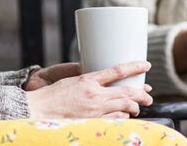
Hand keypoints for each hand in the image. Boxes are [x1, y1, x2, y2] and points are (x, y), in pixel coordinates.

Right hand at [25, 61, 153, 118]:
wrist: (38, 110)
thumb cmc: (52, 96)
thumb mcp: (71, 81)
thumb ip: (89, 81)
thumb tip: (104, 81)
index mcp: (88, 79)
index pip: (117, 70)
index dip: (135, 67)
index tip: (146, 65)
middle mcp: (94, 94)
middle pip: (126, 92)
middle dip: (142, 94)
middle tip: (149, 96)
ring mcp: (94, 110)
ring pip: (124, 107)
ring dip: (134, 107)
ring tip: (138, 108)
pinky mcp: (92, 122)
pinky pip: (115, 120)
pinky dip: (122, 118)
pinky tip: (124, 117)